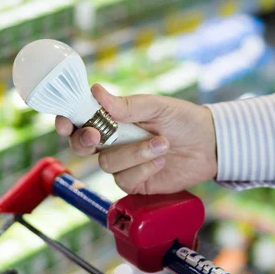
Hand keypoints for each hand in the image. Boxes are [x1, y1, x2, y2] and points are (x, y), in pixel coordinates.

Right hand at [55, 84, 217, 193]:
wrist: (209, 147)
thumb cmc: (183, 119)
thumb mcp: (157, 106)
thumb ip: (126, 105)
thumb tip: (96, 91)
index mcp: (113, 118)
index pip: (80, 119)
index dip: (66, 121)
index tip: (65, 122)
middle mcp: (112, 141)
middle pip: (81, 145)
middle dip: (85, 141)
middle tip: (97, 134)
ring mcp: (122, 163)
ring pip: (106, 163)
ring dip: (133, 153)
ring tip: (162, 142)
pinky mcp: (134, 182)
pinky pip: (124, 179)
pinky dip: (143, 169)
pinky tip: (160, 160)